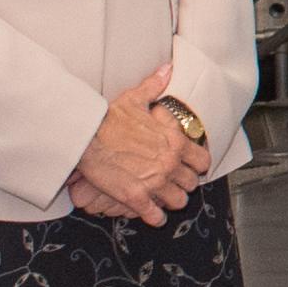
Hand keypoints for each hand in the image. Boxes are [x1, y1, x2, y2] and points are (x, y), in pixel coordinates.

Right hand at [63, 69, 205, 224]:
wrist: (85, 136)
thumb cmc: (108, 118)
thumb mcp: (135, 98)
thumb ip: (155, 86)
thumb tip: (168, 70)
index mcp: (174, 141)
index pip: (202, 161)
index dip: (197, 165)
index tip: (188, 165)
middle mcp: (170, 163)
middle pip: (192, 184)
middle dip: (183, 184)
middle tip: (172, 182)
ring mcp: (155, 182)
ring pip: (179, 201)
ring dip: (171, 200)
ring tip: (162, 197)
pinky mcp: (136, 197)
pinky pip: (156, 216)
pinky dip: (155, 217)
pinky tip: (151, 213)